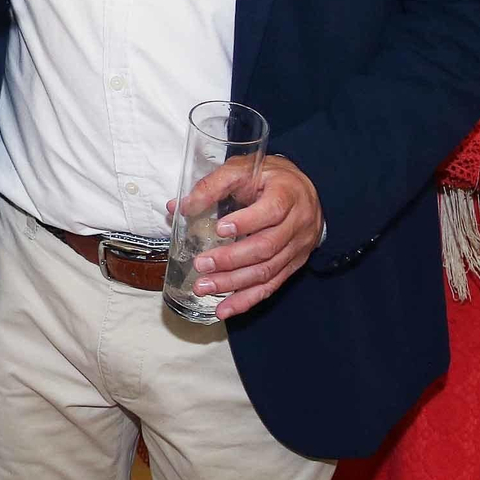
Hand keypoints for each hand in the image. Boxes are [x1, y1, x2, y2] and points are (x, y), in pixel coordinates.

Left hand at [168, 156, 322, 318]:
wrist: (302, 190)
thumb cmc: (268, 178)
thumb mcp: (243, 169)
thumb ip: (212, 186)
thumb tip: (178, 207)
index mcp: (287, 194)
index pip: (271, 211)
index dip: (247, 222)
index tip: (220, 228)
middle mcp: (297, 224)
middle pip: (267, 247)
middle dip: (231, 259)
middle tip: (201, 264)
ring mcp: (297, 248)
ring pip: (267, 271)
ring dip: (233, 283)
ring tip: (204, 287)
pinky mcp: (292, 265)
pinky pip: (271, 287)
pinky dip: (246, 300)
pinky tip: (224, 309)